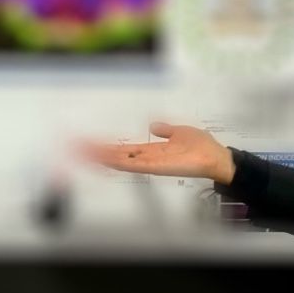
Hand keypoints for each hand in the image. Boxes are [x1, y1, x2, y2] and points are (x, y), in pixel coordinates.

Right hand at [75, 120, 234, 184]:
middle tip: (76, 148)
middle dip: (98, 152)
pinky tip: (107, 158)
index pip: (126, 150)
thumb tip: (154, 125)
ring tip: (83, 152)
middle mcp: (149, 159)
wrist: (217, 158)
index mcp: (153, 151)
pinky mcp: (158, 167)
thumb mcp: (181, 132)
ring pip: (122, 161)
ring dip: (103, 156)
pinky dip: (121, 162)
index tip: (91, 144)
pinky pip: (136, 165)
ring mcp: (152, 164)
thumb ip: (166, 130)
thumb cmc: (203, 146)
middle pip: (118, 155)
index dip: (108, 148)